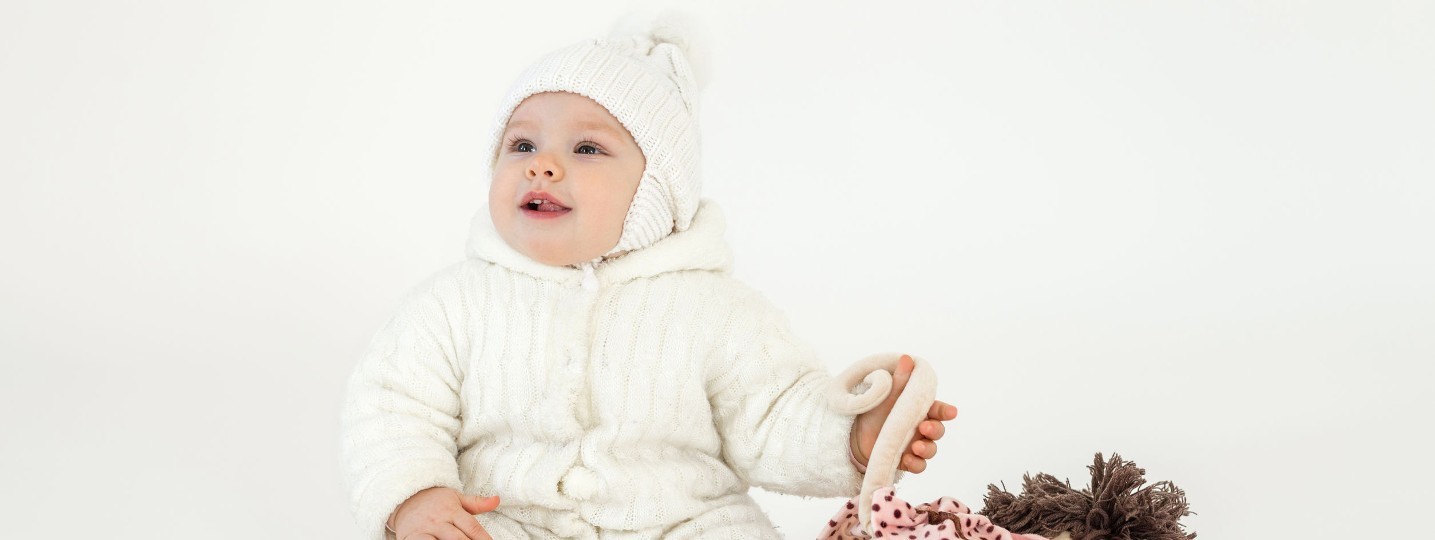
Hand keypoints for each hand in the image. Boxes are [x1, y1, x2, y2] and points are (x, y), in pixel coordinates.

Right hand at [388, 487, 499, 539]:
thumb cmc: (434, 501)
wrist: (404, 497)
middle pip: (458, 538)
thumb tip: (497, 499)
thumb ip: (476, 503)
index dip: (483, 538)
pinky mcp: (412, 538)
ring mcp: (424, 530)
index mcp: (452, 510)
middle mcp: (439, 521)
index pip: (472, 527)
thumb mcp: (455, 497)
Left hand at [849, 354, 957, 473]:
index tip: (951, 412)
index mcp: (918, 409)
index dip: (946, 411)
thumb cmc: (874, 410)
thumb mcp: (885, 394)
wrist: (853, 434)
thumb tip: (907, 358)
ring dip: (927, 449)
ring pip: (931, 449)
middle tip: (924, 428)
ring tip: (915, 448)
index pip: (939, 410)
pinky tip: (907, 460)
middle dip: (935, 430)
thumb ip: (899, 380)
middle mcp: (920, 427)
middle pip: (938, 431)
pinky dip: (916, 464)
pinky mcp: (906, 460)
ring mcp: (915, 444)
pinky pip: (919, 465)